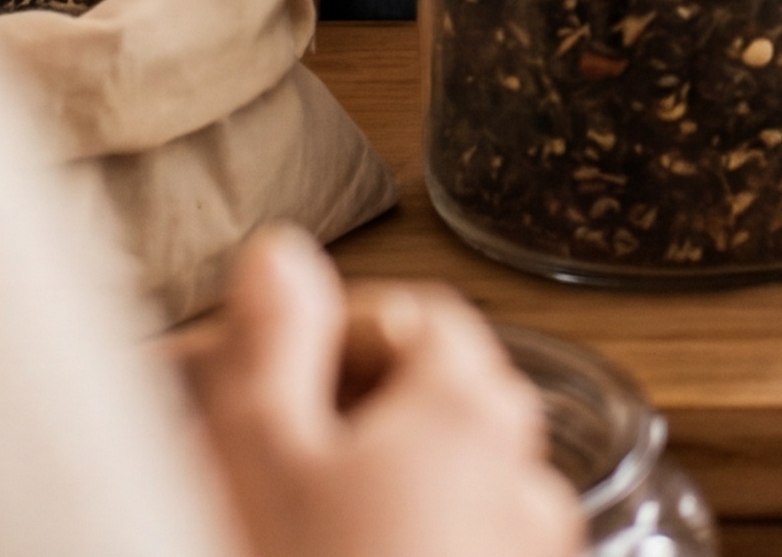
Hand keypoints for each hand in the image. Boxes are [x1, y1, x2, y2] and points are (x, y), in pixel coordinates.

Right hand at [186, 230, 581, 556]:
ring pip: (448, 492)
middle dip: (348, 422)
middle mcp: (527, 478)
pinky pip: (461, 555)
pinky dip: (405, 551)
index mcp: (469, 409)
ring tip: (288, 539)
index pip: (413, 316)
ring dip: (375, 497)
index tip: (261, 383)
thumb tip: (283, 255)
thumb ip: (273, 338)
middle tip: (258, 471)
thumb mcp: (255, 454)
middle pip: (436, 405)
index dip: (327, 336)